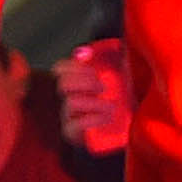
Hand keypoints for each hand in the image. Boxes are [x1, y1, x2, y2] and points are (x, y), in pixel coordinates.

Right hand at [58, 37, 136, 155]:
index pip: (60, 69)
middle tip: (102, 86)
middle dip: (85, 81)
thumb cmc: (116, 98)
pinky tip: (107, 117)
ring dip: (93, 102)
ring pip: (72, 103)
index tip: (89, 59)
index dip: (73, 63)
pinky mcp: (71, 134)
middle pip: (64, 84)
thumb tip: (99, 48)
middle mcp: (64, 98)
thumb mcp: (113, 76)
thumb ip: (107, 58)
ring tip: (111, 106)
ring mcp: (66, 116)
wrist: (121, 128)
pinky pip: (75, 126)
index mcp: (71, 82)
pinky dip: (93, 119)